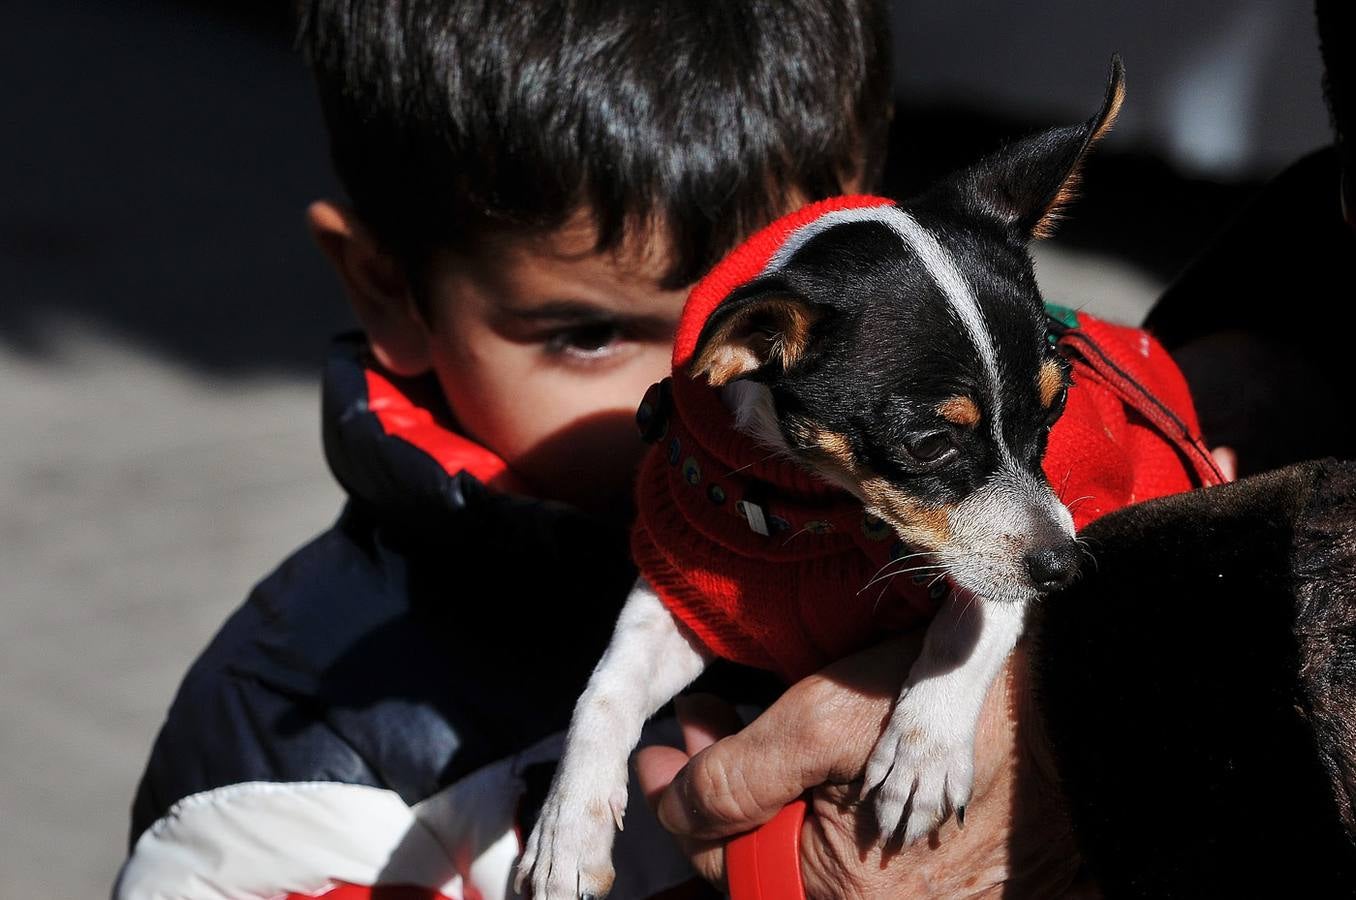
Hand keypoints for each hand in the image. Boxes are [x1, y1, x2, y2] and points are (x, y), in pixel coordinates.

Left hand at [634, 634, 1087, 898]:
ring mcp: (911, 891)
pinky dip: (812, 804)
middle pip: (764, 861)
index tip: (656, 756)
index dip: (676, 804)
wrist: (1074, 704)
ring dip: (762, 794)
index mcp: (839, 892)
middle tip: (696, 726)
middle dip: (717, 794)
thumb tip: (670, 810)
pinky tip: (796, 756)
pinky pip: (853, 847)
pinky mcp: (938, 870)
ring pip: (805, 850)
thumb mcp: (822, 724)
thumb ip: (734, 778)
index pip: (722, 865)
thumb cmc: (948, 707)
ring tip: (738, 726)